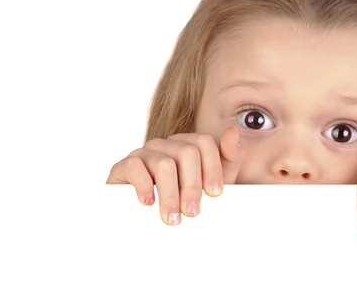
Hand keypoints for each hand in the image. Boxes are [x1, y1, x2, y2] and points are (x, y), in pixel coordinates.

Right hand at [107, 126, 243, 224]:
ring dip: (170, 194)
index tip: (215, 194)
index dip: (212, 168)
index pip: (204, 142)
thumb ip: (229, 158)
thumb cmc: (184, 202)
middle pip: (186, 152)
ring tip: (173, 218)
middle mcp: (166, 145)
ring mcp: (144, 153)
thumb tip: (233, 132)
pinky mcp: (123, 166)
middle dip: (193, 185)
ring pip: (163, 163)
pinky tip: (148, 203)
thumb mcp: (213, 184)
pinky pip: (135, 166)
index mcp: (187, 145)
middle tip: (193, 212)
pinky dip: (144, 186)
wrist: (148, 224)